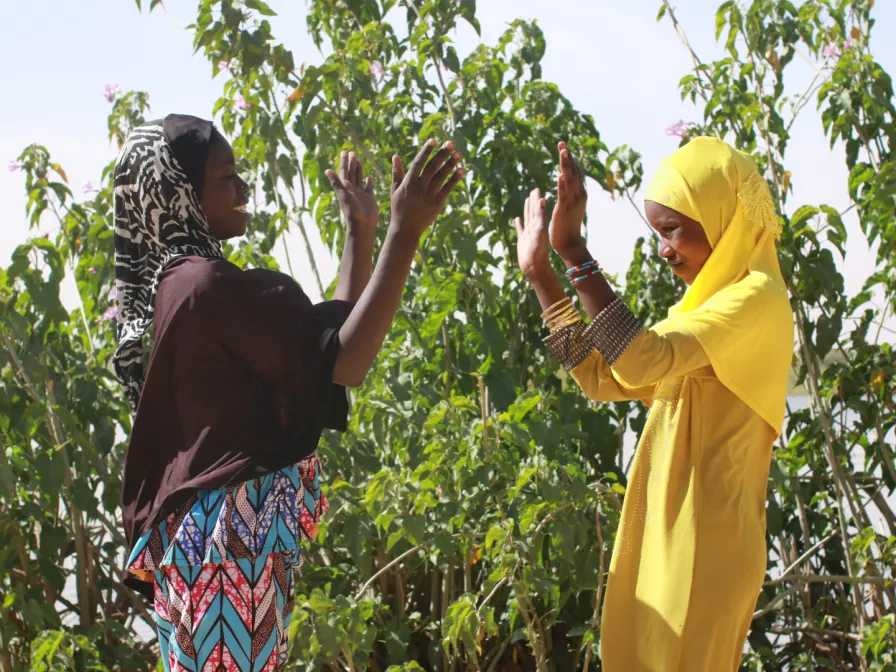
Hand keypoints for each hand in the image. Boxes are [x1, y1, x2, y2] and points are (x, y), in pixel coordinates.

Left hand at [325, 150, 377, 235]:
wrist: (362, 225)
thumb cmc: (351, 210)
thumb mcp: (343, 194)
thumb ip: (336, 182)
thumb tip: (326, 170)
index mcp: (345, 188)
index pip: (344, 172)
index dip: (344, 162)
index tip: (345, 152)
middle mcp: (352, 190)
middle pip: (351, 173)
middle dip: (351, 163)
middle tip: (352, 152)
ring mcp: (361, 194)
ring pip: (359, 179)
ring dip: (359, 170)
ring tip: (359, 161)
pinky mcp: (369, 199)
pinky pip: (368, 188)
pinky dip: (368, 182)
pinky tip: (369, 177)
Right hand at [389, 139, 463, 239]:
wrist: (405, 229)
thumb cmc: (399, 208)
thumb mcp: (395, 190)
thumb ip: (397, 173)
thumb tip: (395, 156)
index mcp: (408, 183)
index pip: (418, 163)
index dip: (426, 151)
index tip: (433, 140)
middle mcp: (419, 188)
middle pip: (432, 168)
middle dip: (441, 154)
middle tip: (450, 142)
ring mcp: (429, 196)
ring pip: (441, 177)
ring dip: (450, 164)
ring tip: (458, 154)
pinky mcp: (437, 205)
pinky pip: (447, 190)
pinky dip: (454, 180)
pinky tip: (461, 170)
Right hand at [515, 188, 550, 278]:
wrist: (534, 267)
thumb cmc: (538, 251)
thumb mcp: (540, 231)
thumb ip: (541, 216)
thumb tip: (542, 200)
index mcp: (539, 224)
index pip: (538, 208)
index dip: (537, 199)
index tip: (537, 189)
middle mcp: (534, 227)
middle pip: (533, 211)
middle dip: (533, 201)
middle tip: (534, 190)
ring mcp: (528, 234)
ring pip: (527, 218)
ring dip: (527, 209)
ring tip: (527, 200)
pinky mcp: (522, 240)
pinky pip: (520, 229)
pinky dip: (519, 224)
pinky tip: (517, 219)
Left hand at [549, 141, 587, 257]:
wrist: (569, 243)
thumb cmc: (567, 226)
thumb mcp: (570, 206)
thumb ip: (569, 193)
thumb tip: (567, 181)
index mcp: (579, 193)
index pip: (575, 172)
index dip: (570, 159)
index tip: (564, 147)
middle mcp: (579, 195)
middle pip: (574, 171)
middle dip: (567, 157)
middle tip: (561, 143)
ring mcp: (572, 202)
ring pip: (570, 179)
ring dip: (566, 165)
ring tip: (562, 151)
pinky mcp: (565, 209)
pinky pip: (564, 194)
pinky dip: (563, 184)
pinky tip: (560, 174)